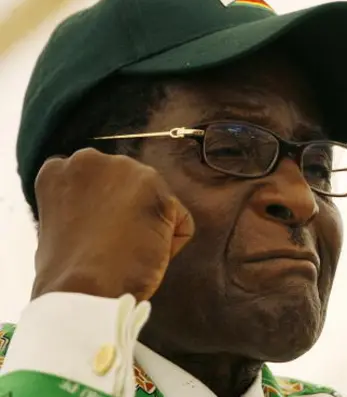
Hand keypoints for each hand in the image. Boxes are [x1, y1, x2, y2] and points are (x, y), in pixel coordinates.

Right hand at [32, 148, 193, 301]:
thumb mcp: (62, 228)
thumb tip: (109, 215)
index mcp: (61, 171)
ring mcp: (124, 169)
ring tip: (124, 253)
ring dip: (150, 230)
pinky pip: (179, 222)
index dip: (104, 218)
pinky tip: (144, 257)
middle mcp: (90, 159)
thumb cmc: (69, 275)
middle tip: (113, 249)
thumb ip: (84, 209)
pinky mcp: (156, 187)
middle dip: (130, 217)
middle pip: (130, 190)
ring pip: (156, 204)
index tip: (97, 240)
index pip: (99, 187)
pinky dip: (171, 245)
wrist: (81, 292)